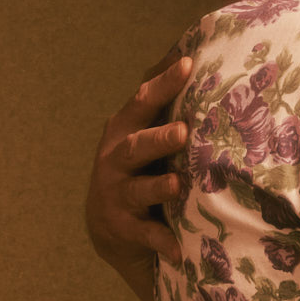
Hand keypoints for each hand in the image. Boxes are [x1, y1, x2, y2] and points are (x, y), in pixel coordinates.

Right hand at [86, 50, 192, 271]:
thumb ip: (163, 102)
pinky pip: (145, 234)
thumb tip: (189, 50)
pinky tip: (179, 250)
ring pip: (139, 189)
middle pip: (137, 145)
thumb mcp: (144, 132)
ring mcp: (117, 194)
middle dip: (158, 138)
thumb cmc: (140, 167)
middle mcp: (115, 158)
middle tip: (182, 131)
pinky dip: (162, 241)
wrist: (110, 226)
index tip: (188, 64)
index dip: (164, 83)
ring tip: (176, 185)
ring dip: (158, 186)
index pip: (144, 101)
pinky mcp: (122, 227)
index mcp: (125, 129)